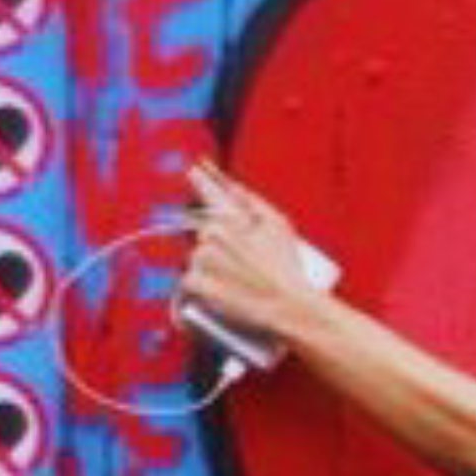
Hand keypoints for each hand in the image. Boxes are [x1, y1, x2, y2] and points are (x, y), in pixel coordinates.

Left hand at [178, 162, 327, 343]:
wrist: (288, 306)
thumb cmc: (288, 268)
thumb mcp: (280, 226)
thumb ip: (254, 202)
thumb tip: (232, 186)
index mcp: (232, 216)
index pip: (208, 194)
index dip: (200, 180)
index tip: (193, 168)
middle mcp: (213, 233)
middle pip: (205, 234)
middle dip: (218, 247)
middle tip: (240, 266)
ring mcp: (202, 259)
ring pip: (196, 258)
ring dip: (208, 268)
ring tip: (234, 283)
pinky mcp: (195, 283)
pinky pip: (188, 281)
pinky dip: (199, 288)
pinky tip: (218, 294)